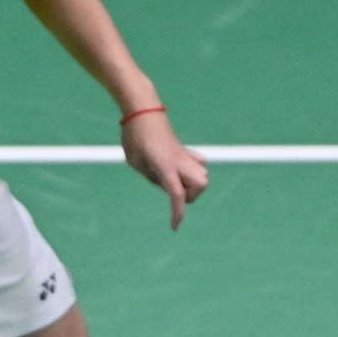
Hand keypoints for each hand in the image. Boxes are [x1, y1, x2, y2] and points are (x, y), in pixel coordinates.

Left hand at [121, 112, 209, 229]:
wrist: (143, 109)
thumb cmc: (134, 135)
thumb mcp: (135, 161)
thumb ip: (150, 176)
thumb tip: (164, 183)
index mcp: (165, 165)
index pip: (177, 194)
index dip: (177, 213)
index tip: (175, 226)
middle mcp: (179, 161)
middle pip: (200, 184)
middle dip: (191, 195)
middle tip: (173, 193)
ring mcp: (184, 154)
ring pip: (203, 175)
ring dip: (192, 185)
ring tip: (175, 181)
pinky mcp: (183, 149)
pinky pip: (198, 163)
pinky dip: (194, 171)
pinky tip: (180, 169)